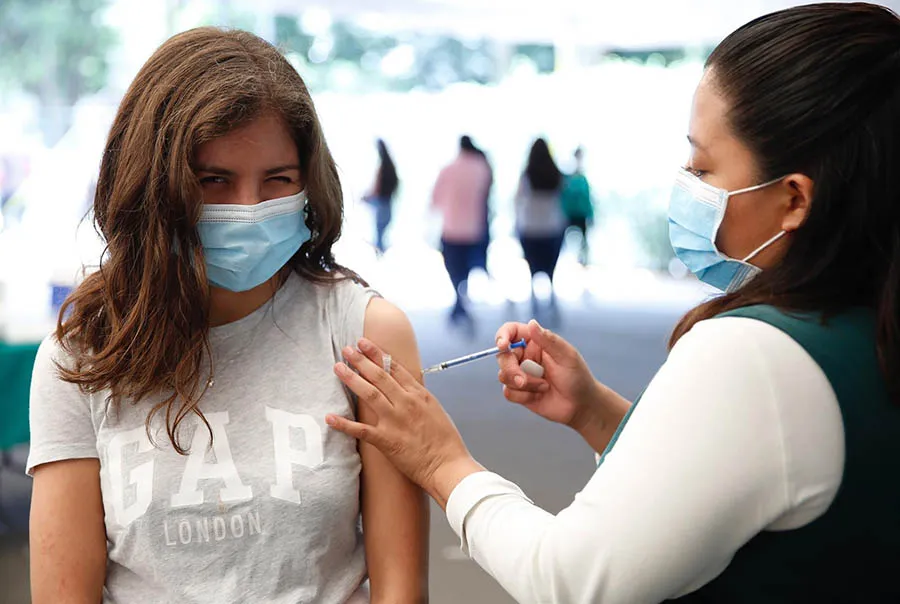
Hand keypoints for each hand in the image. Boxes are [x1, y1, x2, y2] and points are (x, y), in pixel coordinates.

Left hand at [326, 338, 483, 507]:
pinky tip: (330, 417)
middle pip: (379, 376)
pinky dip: (344, 424)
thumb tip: (408, 388)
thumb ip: (419, 398)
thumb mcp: (436, 410)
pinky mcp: (386, 440)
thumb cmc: (446, 442)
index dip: (377, 354)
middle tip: (347, 350)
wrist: (448, 465)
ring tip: (338, 368)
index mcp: (419, 395)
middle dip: (361, 360)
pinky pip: (361, 430)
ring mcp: (395, 421)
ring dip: (352, 379)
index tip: (365, 344)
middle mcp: (406, 403)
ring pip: (369, 394)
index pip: (395, 368)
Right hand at [496, 320, 604, 438]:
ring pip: (503, 375)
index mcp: (535, 342)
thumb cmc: (577, 377)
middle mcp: (525, 356)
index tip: (502, 345)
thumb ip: (548, 340)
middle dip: (510, 369)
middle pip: (502, 356)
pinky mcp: (519, 391)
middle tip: (523, 381)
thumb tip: (532, 323)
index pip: (511, 331)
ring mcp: (520, 374)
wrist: (580, 405)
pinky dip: (523, 396)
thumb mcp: (567, 356)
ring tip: (543, 386)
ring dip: (523, 384)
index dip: (502, 336)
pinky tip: (539, 395)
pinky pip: (508, 392)